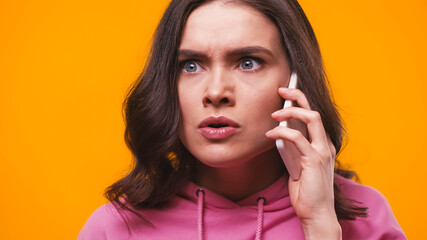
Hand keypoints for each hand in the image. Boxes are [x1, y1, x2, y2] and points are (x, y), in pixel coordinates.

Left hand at [266, 87, 340, 238]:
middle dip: (298, 96)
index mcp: (321, 144)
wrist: (316, 212)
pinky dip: (282, 131)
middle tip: (281, 89)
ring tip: (274, 112)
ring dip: (290, 111)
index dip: (302, 100)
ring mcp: (322, 151)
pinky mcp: (315, 160)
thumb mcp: (296, 163)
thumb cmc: (305, 190)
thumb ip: (291, 147)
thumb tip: (278, 131)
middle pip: (314, 110)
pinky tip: (271, 133)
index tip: (287, 90)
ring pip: (311, 118)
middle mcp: (325, 144)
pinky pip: (297, 137)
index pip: (313, 116)